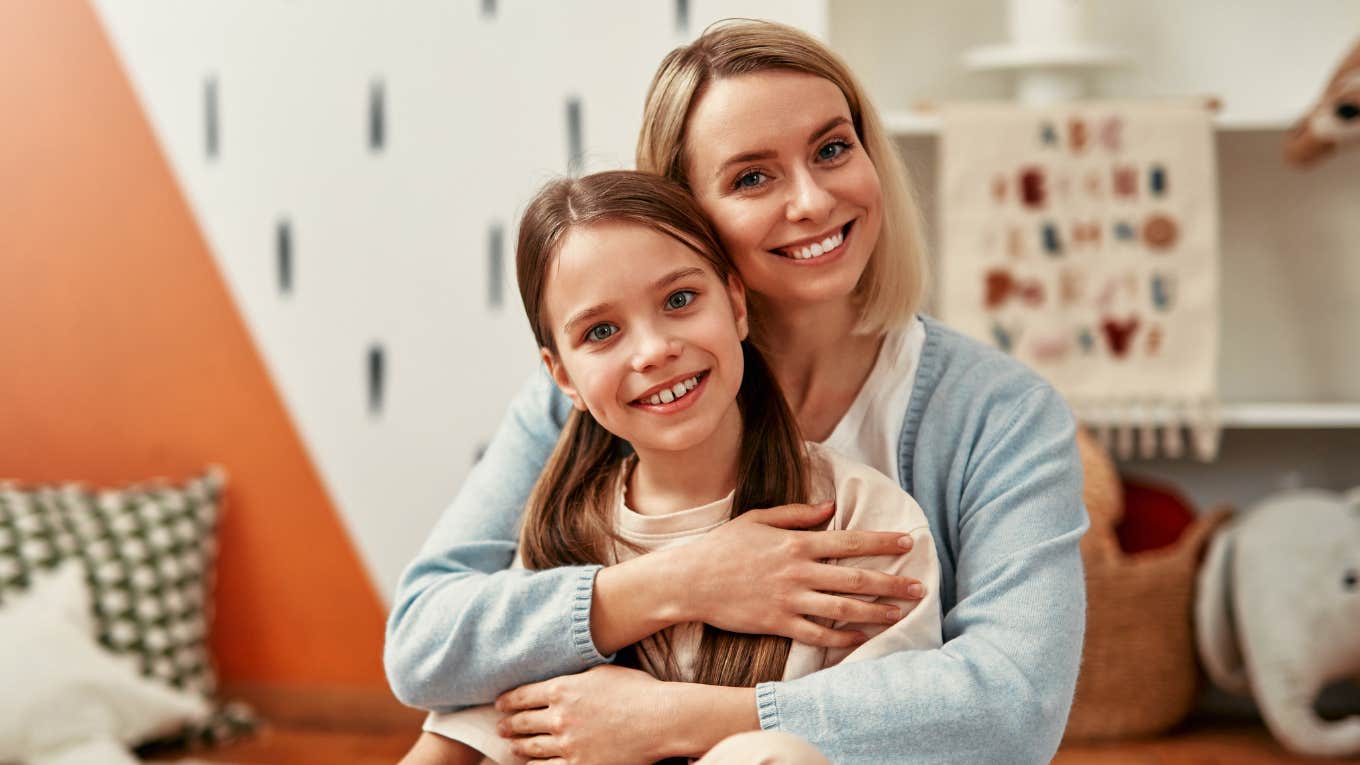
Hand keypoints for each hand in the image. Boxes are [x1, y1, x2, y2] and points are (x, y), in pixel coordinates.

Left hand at [495, 665, 675, 764]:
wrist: (660, 719)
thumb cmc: (636, 691)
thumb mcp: (600, 673)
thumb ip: (574, 679)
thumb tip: (559, 682)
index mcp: (562, 688)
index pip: (522, 695)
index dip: (507, 700)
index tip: (500, 703)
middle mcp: (559, 717)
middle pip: (522, 722)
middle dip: (508, 724)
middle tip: (501, 726)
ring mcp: (567, 744)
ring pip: (530, 747)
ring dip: (517, 746)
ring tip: (512, 745)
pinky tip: (531, 764)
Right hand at [674, 501, 923, 647]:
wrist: (689, 580)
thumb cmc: (722, 546)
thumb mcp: (757, 518)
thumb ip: (796, 513)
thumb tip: (829, 507)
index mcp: (796, 543)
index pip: (850, 541)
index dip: (883, 542)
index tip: (908, 543)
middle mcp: (798, 572)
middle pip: (856, 579)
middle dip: (892, 584)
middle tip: (919, 589)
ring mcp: (789, 600)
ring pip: (844, 609)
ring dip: (876, 612)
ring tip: (899, 614)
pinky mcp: (778, 624)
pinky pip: (818, 634)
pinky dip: (843, 638)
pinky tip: (862, 638)